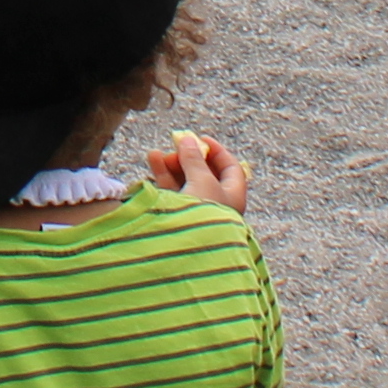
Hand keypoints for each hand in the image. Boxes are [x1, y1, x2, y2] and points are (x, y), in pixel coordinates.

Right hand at [137, 130, 254, 215]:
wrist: (185, 248)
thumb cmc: (204, 214)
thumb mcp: (202, 180)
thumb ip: (194, 159)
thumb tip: (188, 140)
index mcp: (233, 197)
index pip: (230, 168)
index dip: (217, 151)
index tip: (200, 138)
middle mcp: (217, 205)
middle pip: (205, 173)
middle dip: (190, 157)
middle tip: (176, 146)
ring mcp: (196, 212)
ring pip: (186, 182)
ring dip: (173, 164)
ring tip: (159, 153)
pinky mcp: (177, 216)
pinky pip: (172, 191)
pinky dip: (164, 175)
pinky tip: (154, 159)